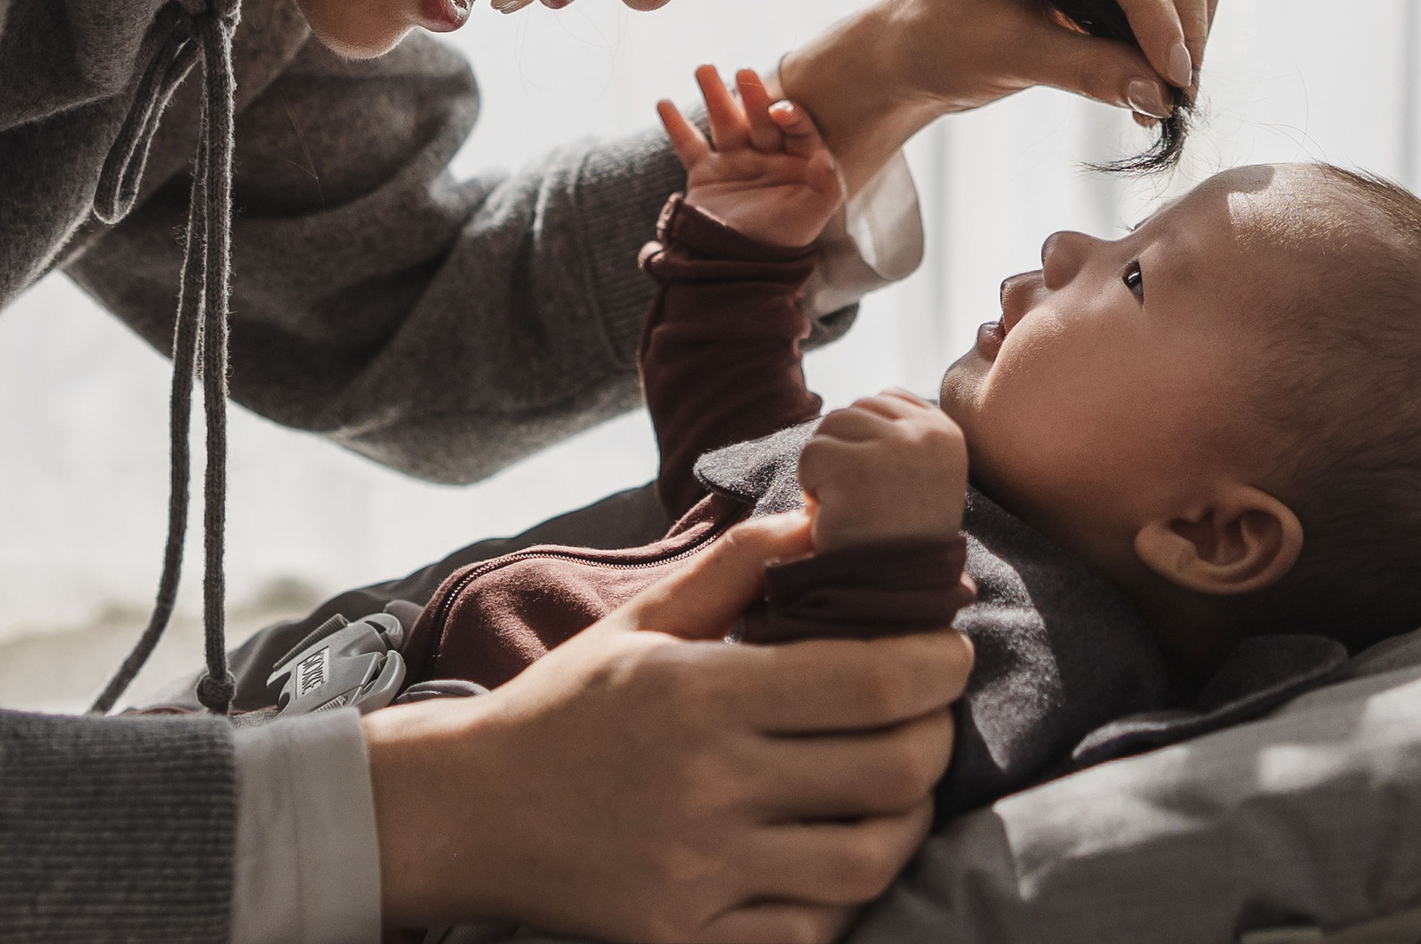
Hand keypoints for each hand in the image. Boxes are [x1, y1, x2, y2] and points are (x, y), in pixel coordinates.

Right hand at [365, 510, 970, 940]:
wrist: (468, 813)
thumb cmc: (566, 705)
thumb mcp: (643, 620)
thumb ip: (737, 566)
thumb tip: (824, 519)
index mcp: (698, 695)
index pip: (867, 682)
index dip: (936, 666)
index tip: (952, 651)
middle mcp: (706, 786)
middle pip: (887, 772)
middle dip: (937, 737)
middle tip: (936, 714)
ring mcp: (699, 873)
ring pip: (868, 861)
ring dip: (910, 819)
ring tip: (905, 785)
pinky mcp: (688, 939)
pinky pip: (812, 930)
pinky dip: (850, 894)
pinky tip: (846, 851)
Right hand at [657, 65, 846, 249]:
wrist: (739, 269)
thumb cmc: (782, 241)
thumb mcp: (811, 215)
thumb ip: (825, 186)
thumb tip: (825, 157)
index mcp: (798, 161)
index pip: (797, 129)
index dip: (790, 115)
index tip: (779, 109)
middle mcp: (767, 155)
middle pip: (759, 118)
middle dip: (751, 94)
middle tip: (743, 72)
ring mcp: (735, 161)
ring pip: (725, 122)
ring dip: (714, 95)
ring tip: (703, 69)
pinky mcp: (706, 173)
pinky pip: (689, 144)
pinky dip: (676, 125)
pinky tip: (663, 102)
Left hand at [778, 0, 1224, 192]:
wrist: (914, 53)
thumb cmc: (939, 42)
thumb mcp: (1006, 57)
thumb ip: (1085, 70)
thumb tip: (1161, 94)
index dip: (1157, 11)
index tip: (1174, 76)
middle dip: (1185, 19)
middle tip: (1178, 91)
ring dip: (1189, 30)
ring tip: (1162, 98)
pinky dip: (1176, 37)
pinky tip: (1151, 87)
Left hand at [799, 390, 968, 553]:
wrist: (892, 598)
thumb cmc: (898, 544)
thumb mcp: (921, 480)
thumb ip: (902, 438)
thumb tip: (861, 405)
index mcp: (947, 434)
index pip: (883, 400)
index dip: (865, 443)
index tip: (879, 487)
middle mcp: (926, 435)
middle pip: (851, 412)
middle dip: (842, 456)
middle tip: (862, 505)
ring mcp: (893, 451)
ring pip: (827, 430)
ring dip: (824, 473)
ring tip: (851, 511)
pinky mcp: (856, 473)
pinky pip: (810, 458)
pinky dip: (812, 490)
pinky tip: (836, 519)